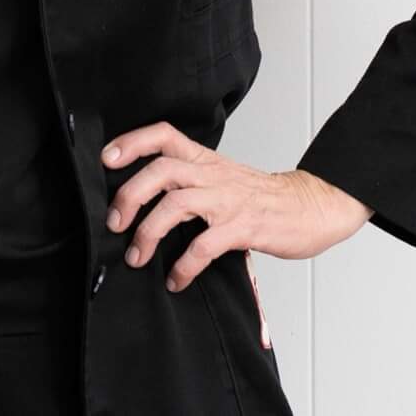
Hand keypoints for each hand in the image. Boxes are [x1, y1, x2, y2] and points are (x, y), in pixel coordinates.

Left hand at [99, 121, 373, 291]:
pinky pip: (204, 245)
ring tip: (137, 257)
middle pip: (161, 169)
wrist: (310, 206)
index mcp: (206, 160)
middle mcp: (213, 175)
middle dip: (130, 195)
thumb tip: (141, 201)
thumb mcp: (222, 176)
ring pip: (176, 203)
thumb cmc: (260, 197)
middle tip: (114, 224)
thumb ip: (189, 180)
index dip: (132, 142)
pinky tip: (176, 279)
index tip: (106, 159)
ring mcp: (228, 200)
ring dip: (148, 232)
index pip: (164, 135)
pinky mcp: (243, 227)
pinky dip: (184, 266)